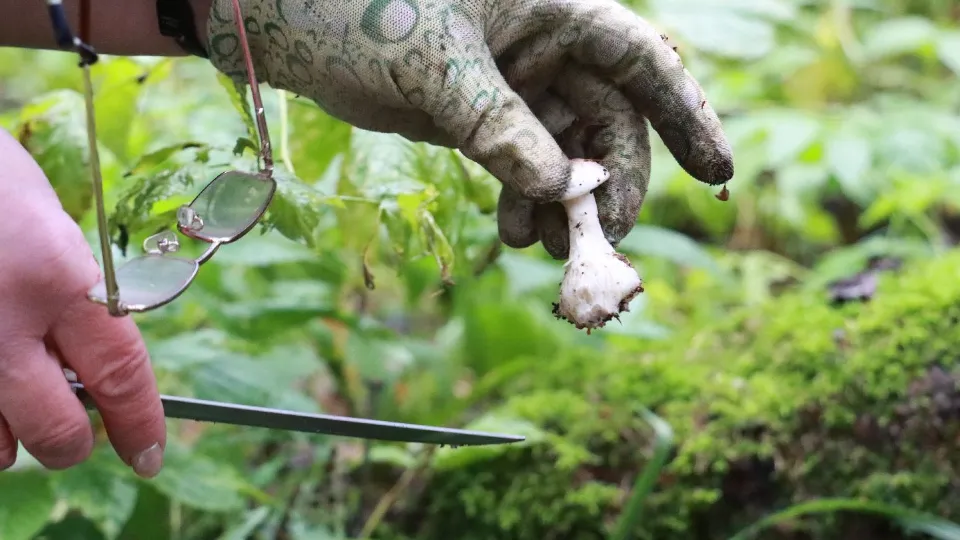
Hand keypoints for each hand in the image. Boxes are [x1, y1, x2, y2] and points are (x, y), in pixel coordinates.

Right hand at [0, 129, 164, 476]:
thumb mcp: (49, 229)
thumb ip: (74, 299)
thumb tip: (88, 365)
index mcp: (56, 279)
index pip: (120, 373)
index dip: (141, 424)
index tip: (148, 455)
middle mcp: (0, 324)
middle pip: (56, 433)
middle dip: (70, 442)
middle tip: (72, 428)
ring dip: (11, 433)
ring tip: (12, 386)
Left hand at [204, 0, 732, 257]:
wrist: (283, 20)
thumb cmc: (357, 8)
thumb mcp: (435, 64)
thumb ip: (499, 127)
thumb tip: (561, 194)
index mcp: (552, 8)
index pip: (640, 60)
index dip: (685, 114)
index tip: (717, 172)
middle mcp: (542, 45)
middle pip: (609, 122)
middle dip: (610, 185)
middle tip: (602, 242)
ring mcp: (512, 85)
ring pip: (566, 154)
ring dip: (566, 206)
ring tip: (543, 247)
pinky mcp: (479, 119)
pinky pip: (523, 167)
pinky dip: (528, 202)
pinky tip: (518, 233)